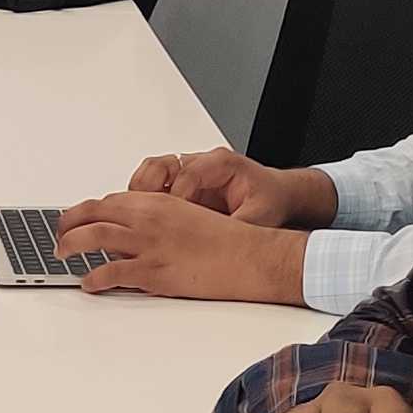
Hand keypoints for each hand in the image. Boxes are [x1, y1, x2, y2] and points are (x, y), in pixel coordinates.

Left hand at [52, 191, 309, 301]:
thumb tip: (135, 232)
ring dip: (71, 245)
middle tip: (58, 235)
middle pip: (94, 213)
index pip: (110, 201)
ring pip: (94, 237)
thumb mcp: (189, 217)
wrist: (249, 256)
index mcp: (158, 202)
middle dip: (69, 223)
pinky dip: (93, 278)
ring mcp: (149, 244)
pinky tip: (88, 283)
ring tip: (61, 254)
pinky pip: (112, 272)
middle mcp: (148, 218)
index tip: (78, 219)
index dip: (89, 211)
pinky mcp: (154, 271)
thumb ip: (159, 220)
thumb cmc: (226, 240)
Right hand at [125, 146, 328, 226]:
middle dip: (148, 190)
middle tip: (143, 215)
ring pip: (151, 171)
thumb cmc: (268, 199)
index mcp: (220, 164)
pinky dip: (143, 200)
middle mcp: (200, 164)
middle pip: (161, 165)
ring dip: (140, 193)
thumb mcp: (260, 216)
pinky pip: (152, 185)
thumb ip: (240, 228)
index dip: (176, 199)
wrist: (276, 194)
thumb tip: (224, 249)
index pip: (187, 174)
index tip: (171, 219)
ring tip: (135, 217)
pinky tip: (141, 220)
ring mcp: (187, 173)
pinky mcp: (180, 186)